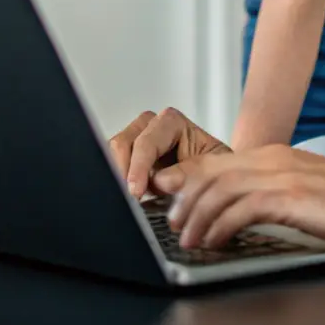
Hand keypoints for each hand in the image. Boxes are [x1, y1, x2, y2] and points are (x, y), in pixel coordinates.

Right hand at [108, 108, 230, 197]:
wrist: (214, 183)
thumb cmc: (215, 171)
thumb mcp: (213, 170)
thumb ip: (188, 172)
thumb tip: (159, 180)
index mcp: (172, 122)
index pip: (147, 141)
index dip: (139, 166)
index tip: (136, 192)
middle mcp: (150, 127)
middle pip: (122, 143)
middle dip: (121, 172)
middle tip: (126, 200)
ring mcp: (136, 143)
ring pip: (110, 155)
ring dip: (116, 179)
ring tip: (127, 202)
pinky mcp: (127, 161)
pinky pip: (109, 168)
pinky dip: (114, 184)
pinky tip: (124, 200)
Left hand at [154, 146, 324, 248]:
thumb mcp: (299, 191)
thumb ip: (268, 193)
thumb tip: (236, 212)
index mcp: (273, 156)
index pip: (216, 162)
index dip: (186, 177)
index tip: (166, 194)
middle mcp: (272, 160)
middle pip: (211, 172)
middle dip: (184, 198)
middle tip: (171, 222)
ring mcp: (282, 175)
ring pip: (221, 189)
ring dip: (198, 215)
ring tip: (187, 237)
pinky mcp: (292, 196)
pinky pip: (244, 208)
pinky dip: (222, 225)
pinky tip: (216, 241)